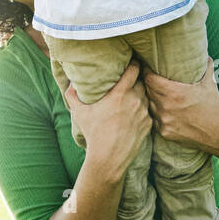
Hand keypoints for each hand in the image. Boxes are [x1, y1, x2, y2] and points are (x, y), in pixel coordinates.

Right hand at [63, 60, 152, 178]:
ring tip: (131, 98)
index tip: (131, 61)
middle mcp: (135, 100)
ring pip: (145, 97)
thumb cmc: (93, 133)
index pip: (134, 69)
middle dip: (136, 80)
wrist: (108, 158)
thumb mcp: (79, 113)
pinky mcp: (148, 124)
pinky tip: (133, 115)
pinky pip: (147, 111)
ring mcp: (143, 113)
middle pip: (141, 82)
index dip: (133, 63)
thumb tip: (70, 84)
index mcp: (120, 94)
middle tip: (130, 80)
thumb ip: (72, 95)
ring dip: (140, 95)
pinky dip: (142, 111)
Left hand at [141, 56, 218, 153]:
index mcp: (174, 93)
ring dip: (152, 98)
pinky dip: (158, 113)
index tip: (148, 65)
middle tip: (152, 77)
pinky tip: (164, 110)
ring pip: (150, 105)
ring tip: (158, 93)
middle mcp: (166, 107)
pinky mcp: (164, 132)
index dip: (147, 70)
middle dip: (149, 83)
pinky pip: (155, 119)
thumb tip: (205, 53)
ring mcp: (164, 121)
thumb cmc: (214, 106)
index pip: (149, 78)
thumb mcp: (211, 83)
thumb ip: (206, 66)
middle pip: (148, 90)